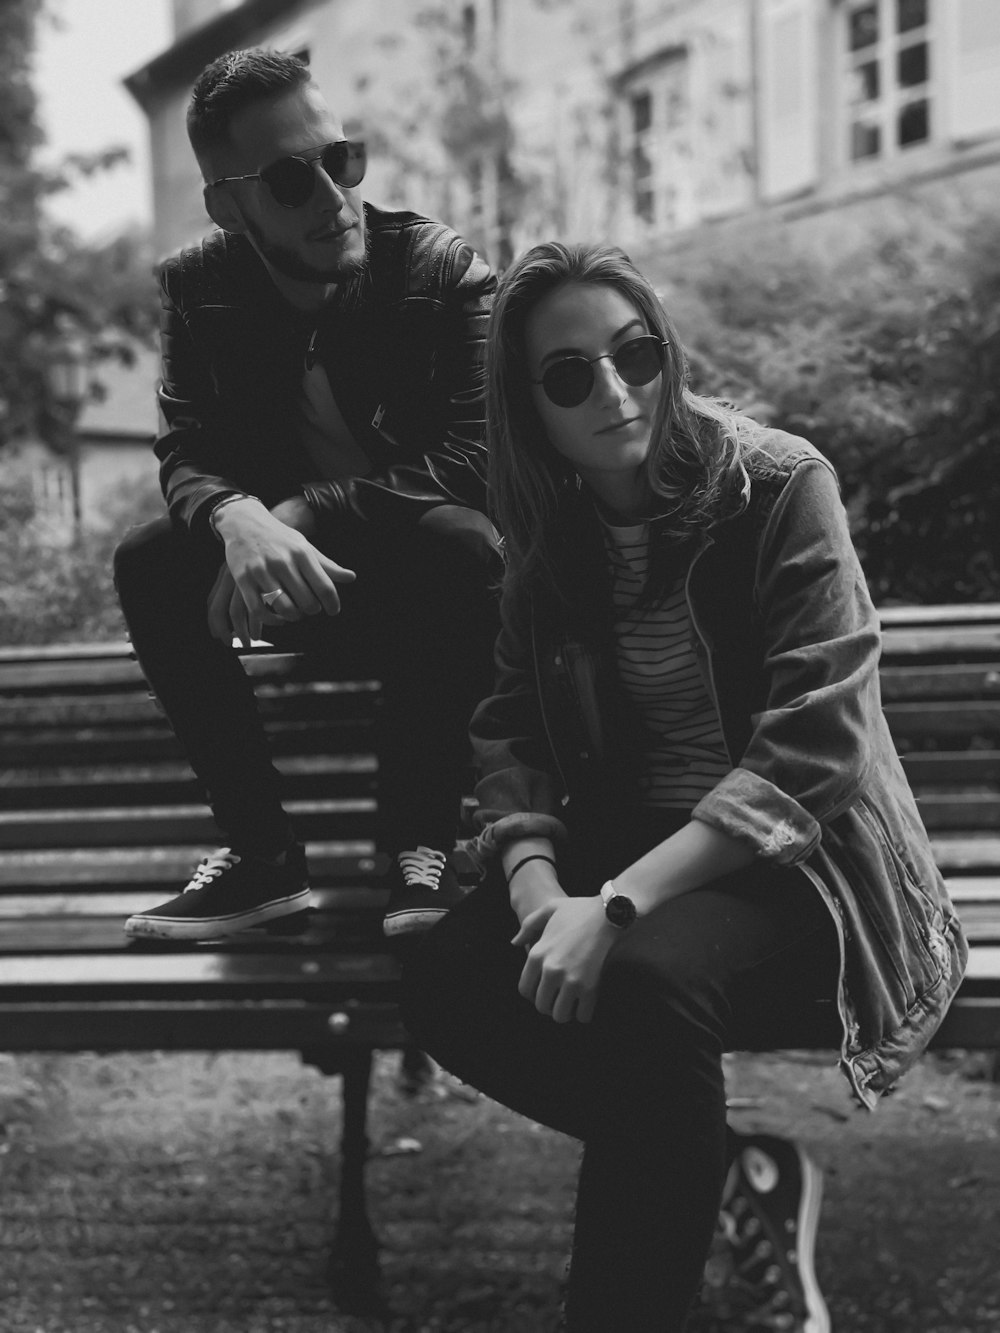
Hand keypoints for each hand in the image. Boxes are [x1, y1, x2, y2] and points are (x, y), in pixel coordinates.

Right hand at [211, 498, 354, 645]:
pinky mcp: (244, 579)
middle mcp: (282, 561)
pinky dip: (272, 620)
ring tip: (296, 613)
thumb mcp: (304, 546)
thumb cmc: (279, 538)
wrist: (243, 522)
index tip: (333, 610)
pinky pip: (260, 611)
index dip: (333, 604)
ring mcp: (262, 571)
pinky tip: (279, 618)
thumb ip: (326, 565)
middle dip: (312, 610)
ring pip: (285, 608)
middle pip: (307, 601)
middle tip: (311, 608)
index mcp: (301, 553)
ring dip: (294, 616)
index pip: (324, 586)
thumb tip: (351, 577)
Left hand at [513, 896, 615, 1023]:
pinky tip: (586, 1005)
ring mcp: (570, 980)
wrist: (610, 914)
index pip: (525, 989)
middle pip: (541, 1006)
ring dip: (565, 1013)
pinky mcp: (590, 987)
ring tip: (572, 1004)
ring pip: (560, 1015)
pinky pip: (583, 1016)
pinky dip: (584, 1014)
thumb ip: (529, 926)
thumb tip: (515, 942)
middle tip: (559, 999)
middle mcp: (550, 970)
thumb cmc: (580, 910)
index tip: (543, 992)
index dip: (533, 995)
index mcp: (537, 954)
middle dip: (549, 1006)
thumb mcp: (549, 909)